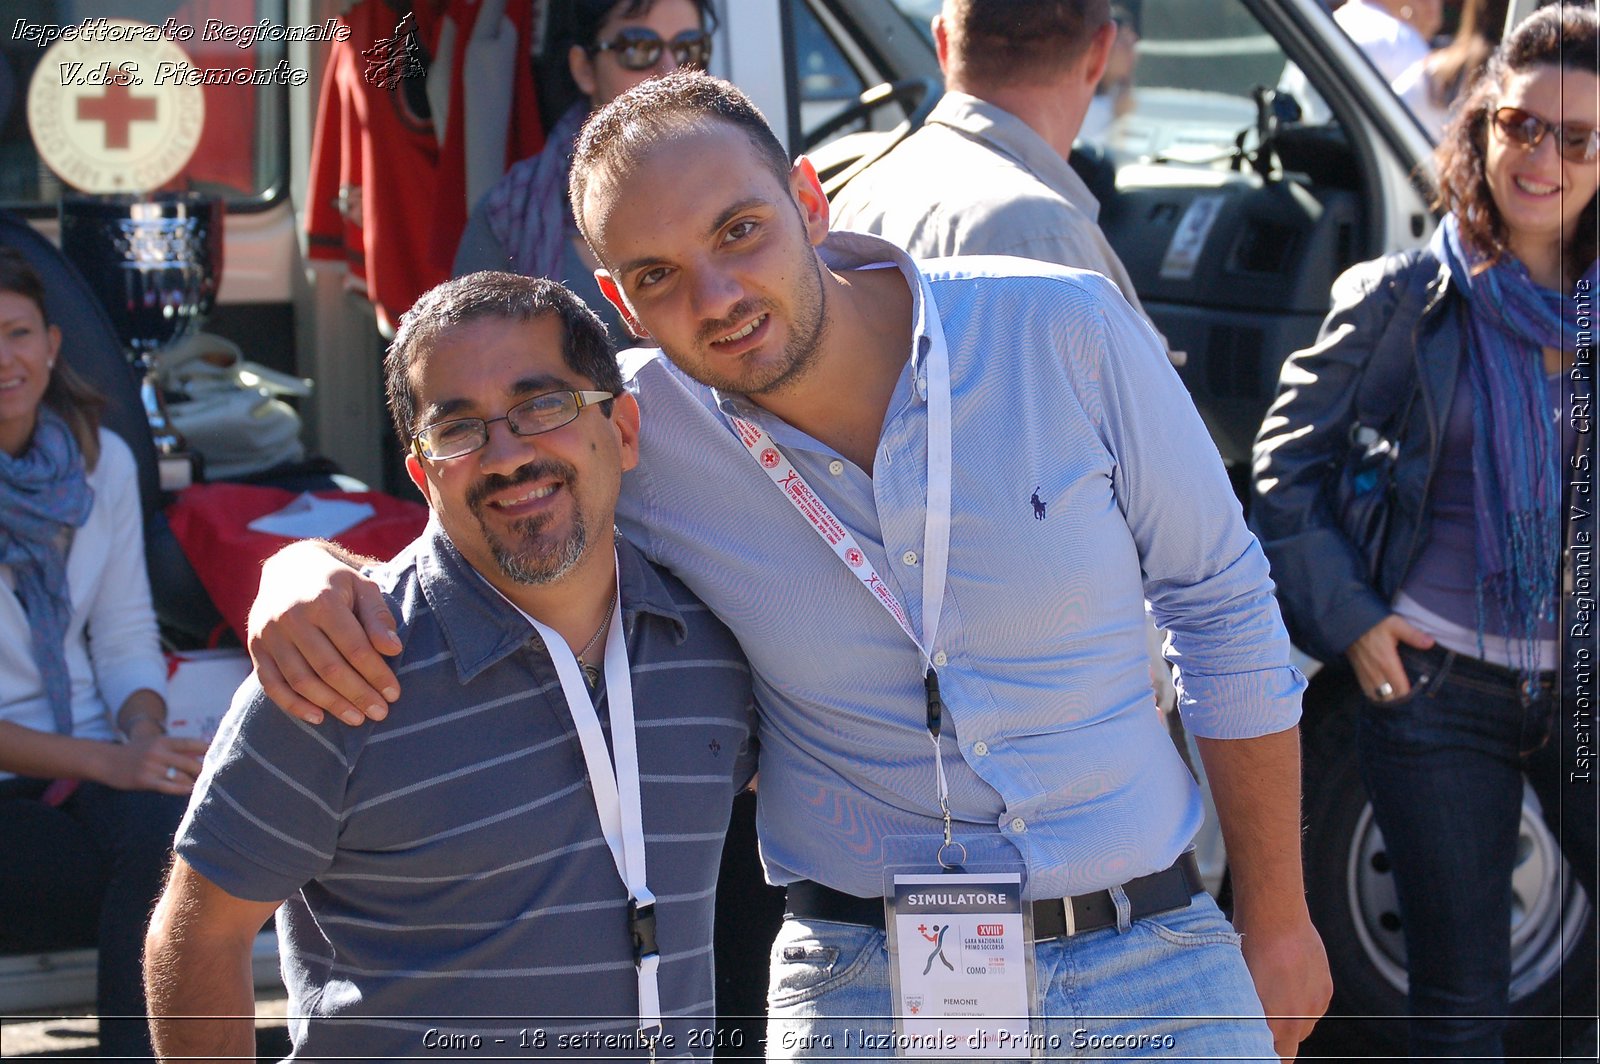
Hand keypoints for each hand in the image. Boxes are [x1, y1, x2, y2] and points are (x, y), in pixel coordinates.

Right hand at [97, 733, 209, 793]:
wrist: (105, 760)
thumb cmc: (134, 753)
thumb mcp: (154, 744)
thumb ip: (175, 748)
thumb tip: (203, 749)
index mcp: (163, 741)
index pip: (192, 743)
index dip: (209, 750)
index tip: (224, 755)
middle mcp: (159, 752)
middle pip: (190, 763)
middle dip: (205, 771)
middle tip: (219, 777)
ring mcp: (151, 766)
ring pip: (181, 777)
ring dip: (194, 783)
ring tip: (206, 787)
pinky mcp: (144, 780)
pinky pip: (168, 787)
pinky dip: (182, 790)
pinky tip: (190, 791)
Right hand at [247, 541, 400, 726]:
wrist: (288, 568)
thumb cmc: (335, 583)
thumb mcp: (363, 587)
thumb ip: (378, 617)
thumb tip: (393, 649)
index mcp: (322, 600)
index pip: (354, 647)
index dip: (376, 674)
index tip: (393, 693)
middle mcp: (290, 617)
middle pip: (328, 667)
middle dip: (357, 694)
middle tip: (380, 713)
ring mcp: (269, 634)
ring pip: (300, 680)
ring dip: (330, 704)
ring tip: (356, 718)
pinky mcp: (256, 647)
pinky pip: (271, 684)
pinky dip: (293, 705)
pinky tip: (318, 718)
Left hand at [1237, 911, 1331, 1061]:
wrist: (1274, 916)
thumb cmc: (1248, 947)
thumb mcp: (1239, 985)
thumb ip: (1247, 1013)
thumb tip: (1245, 1025)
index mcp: (1272, 1022)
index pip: (1273, 1056)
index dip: (1262, 1051)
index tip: (1255, 1046)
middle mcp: (1297, 1019)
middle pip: (1289, 1046)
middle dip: (1276, 1040)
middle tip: (1262, 1021)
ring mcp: (1314, 1005)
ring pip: (1303, 1028)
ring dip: (1290, 1020)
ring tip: (1274, 994)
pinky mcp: (1325, 991)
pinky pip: (1314, 1008)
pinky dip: (1303, 1003)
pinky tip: (1288, 983)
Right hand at [1346, 614, 1434, 701]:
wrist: (1349, 622)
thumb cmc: (1374, 623)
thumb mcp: (1396, 624)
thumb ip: (1413, 635)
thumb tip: (1430, 643)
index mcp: (1387, 662)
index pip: (1401, 690)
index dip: (1411, 694)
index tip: (1419, 691)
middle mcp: (1376, 672)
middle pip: (1390, 698)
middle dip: (1400, 700)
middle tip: (1410, 696)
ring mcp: (1365, 674)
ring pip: (1378, 698)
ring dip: (1388, 699)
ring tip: (1398, 697)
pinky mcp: (1358, 673)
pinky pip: (1368, 693)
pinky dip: (1377, 696)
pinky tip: (1384, 693)